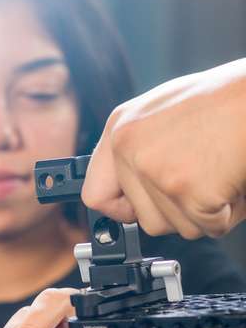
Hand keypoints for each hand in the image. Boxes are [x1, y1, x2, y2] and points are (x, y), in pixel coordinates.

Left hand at [82, 60, 245, 239]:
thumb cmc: (224, 100)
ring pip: (177, 227)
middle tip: (203, 178)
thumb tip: (127, 189)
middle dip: (178, 211)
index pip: (95, 194)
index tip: (136, 210)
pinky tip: (232, 179)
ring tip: (219, 171)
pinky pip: (208, 227)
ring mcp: (157, 172)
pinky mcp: (188, 192)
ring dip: (205, 212)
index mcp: (120, 129)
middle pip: (145, 220)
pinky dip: (229, 212)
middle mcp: (130, 149)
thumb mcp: (161, 114)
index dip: (121, 210)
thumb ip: (138, 150)